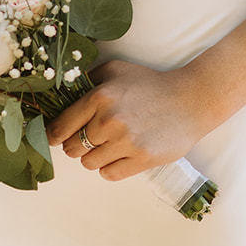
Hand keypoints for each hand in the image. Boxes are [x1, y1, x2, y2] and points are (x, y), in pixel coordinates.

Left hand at [46, 59, 215, 179]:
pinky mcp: (141, 159)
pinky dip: (111, 168)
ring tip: (112, 145)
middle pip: (72, 148)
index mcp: (99, 97)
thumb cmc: (150, 84)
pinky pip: (108, 174)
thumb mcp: (116, 71)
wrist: (191, 100)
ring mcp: (126, 141)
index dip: (54, 135)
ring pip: (88, 164)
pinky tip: (122, 155)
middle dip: (78, 145)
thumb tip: (58, 98)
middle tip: (93, 138)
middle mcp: (109, 120)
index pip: (59, 128)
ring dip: (96, 157)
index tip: (57, 138)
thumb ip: (87, 81)